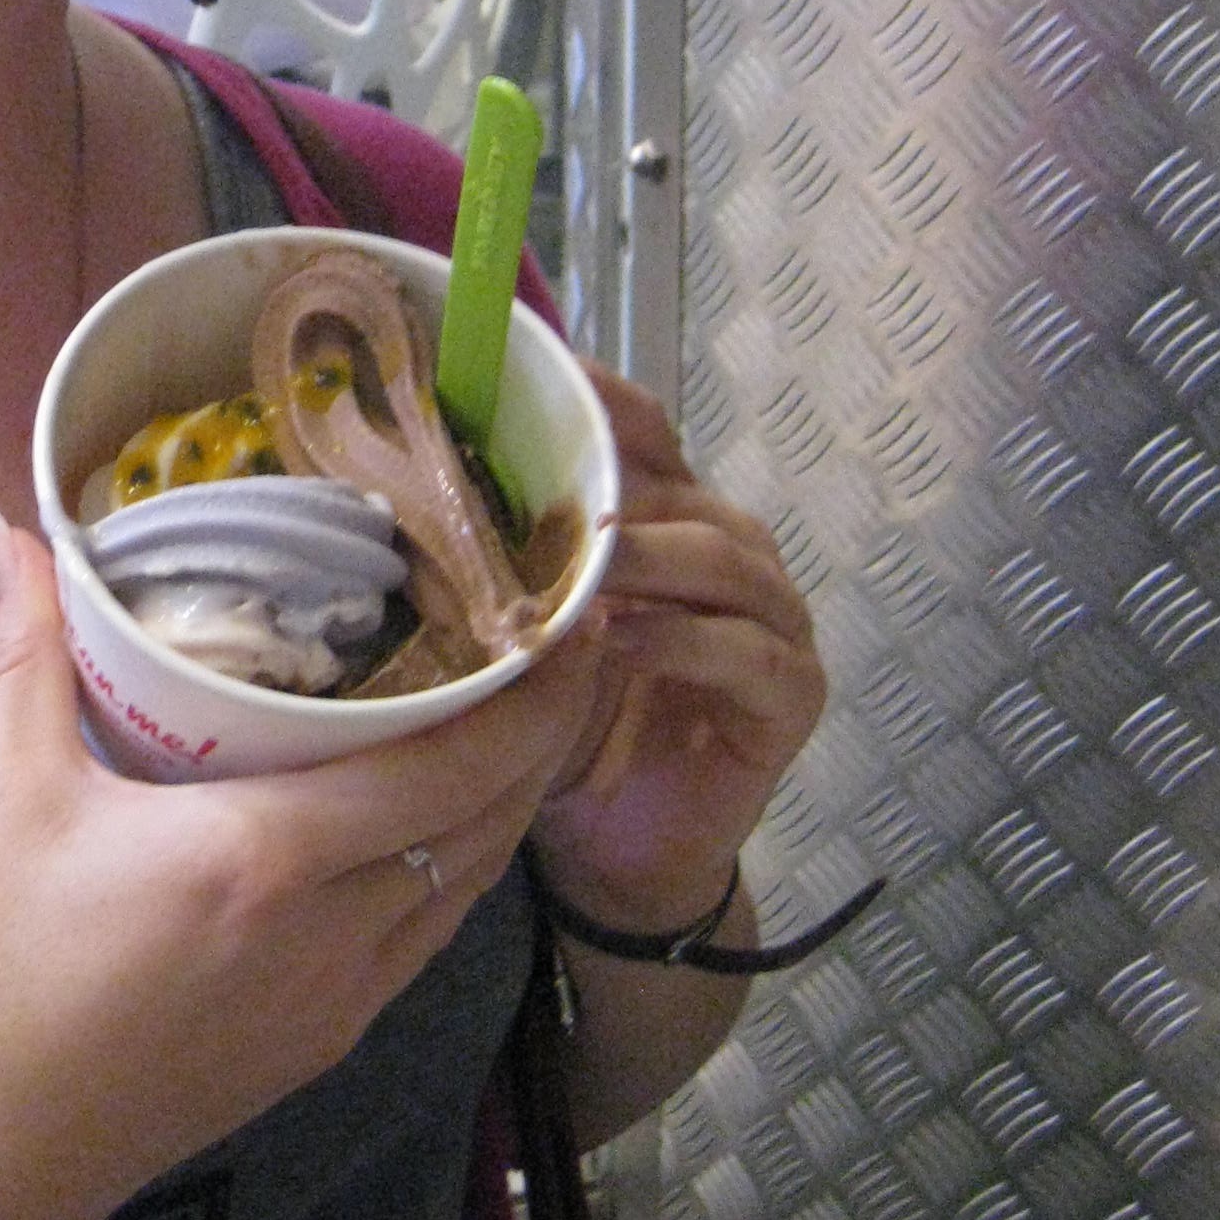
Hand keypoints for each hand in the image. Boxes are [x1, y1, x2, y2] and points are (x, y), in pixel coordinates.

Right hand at [0, 510, 610, 1219]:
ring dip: (508, 806)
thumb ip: (29, 648)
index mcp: (268, 857)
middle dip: (543, 736)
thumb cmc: (0, 968)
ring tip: (521, 723)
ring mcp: (341, 1000)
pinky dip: (457, 869)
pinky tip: (438, 825)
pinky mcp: (327, 1043)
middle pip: (487, 824)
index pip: (449, 769)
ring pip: (470, 889)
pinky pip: (427, 938)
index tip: (572, 624)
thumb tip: (10, 524)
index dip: (530, 699)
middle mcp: (333, 931)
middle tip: (563, 649)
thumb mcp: (13, 792)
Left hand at [533, 366, 823, 933]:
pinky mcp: (791, 694)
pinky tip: (618, 644)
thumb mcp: (530, 629)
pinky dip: (681, 643)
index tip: (531, 369)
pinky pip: (745, 651)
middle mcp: (731, 554)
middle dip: (610, 487)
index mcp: (671, 518)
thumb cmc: (567, 725)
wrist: (616, 850)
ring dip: (646, 560)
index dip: (597, 398)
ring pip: (721, 559)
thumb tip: (428, 479)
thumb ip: (512, 560)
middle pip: (681, 489)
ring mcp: (773, 622)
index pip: (644, 432)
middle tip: (539, 492)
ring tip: (579, 569)